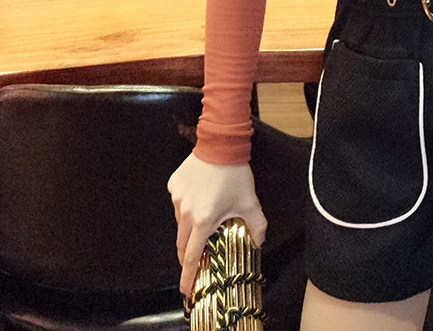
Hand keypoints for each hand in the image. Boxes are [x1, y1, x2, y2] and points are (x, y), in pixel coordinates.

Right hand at [168, 152, 266, 296]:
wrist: (221, 144)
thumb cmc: (235, 175)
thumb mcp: (250, 202)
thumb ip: (257, 226)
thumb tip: (259, 242)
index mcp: (203, 221)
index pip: (192, 256)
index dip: (188, 275)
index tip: (185, 290)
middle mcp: (186, 212)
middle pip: (182, 243)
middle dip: (187, 255)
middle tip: (193, 262)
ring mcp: (177, 198)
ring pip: (180, 222)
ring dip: (189, 227)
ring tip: (203, 219)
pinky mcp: (173, 185)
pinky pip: (178, 202)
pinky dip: (186, 206)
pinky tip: (199, 196)